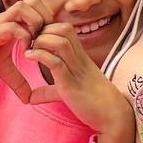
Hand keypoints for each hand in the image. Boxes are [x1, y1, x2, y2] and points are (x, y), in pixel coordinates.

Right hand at [0, 0, 52, 102]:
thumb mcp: (5, 69)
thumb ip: (19, 81)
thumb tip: (28, 99)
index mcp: (18, 20)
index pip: (40, 7)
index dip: (48, 20)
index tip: (50, 41)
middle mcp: (13, 16)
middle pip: (36, 1)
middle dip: (45, 19)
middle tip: (46, 39)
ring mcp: (5, 20)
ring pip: (27, 6)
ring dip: (36, 23)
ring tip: (36, 42)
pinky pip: (17, 27)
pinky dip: (24, 38)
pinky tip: (24, 51)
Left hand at [25, 23, 135, 142]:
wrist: (113, 115)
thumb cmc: (93, 102)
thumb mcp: (67, 92)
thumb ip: (49, 91)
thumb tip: (30, 97)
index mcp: (80, 57)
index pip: (66, 29)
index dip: (48, 27)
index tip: (34, 38)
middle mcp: (79, 59)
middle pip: (63, 30)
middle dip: (43, 30)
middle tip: (29, 42)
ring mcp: (76, 71)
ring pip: (60, 42)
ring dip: (41, 41)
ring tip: (29, 49)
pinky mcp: (71, 85)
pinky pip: (57, 63)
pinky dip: (40, 56)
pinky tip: (29, 57)